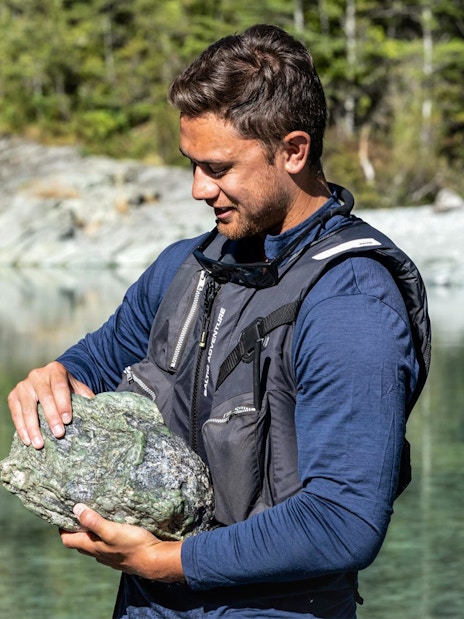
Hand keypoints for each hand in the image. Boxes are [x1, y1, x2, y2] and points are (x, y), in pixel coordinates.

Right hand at [7, 361, 94, 448]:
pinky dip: (21, 428)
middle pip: (45, 396)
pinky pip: (16, 413)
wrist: (49, 380)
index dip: (63, 403)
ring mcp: (24, 385)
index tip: (68, 420)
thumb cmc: (67, 388)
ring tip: (40, 444)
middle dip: (51, 417)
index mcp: (56, 370)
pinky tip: (28, 440)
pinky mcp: (13, 395)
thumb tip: (98, 411)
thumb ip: (86, 397)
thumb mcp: (78, 388)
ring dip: (33, 427)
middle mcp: (38, 375)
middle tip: (58, 434)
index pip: (60, 386)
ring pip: (28, 407)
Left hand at [60, 504, 183, 581]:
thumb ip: (94, 521)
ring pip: (94, 544)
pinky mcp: (121, 555)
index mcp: (92, 547)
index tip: (63, 514)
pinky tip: (114, 527)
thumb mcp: (112, 530)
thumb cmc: (133, 544)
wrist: (155, 560)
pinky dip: (104, 537)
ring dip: (91, 532)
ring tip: (96, 516)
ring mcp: (109, 556)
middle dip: (76, 528)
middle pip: (80, 542)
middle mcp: (98, 554)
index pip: (68, 540)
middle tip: (79, 512)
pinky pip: (106, 546)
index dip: (62, 529)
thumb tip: (76, 509)